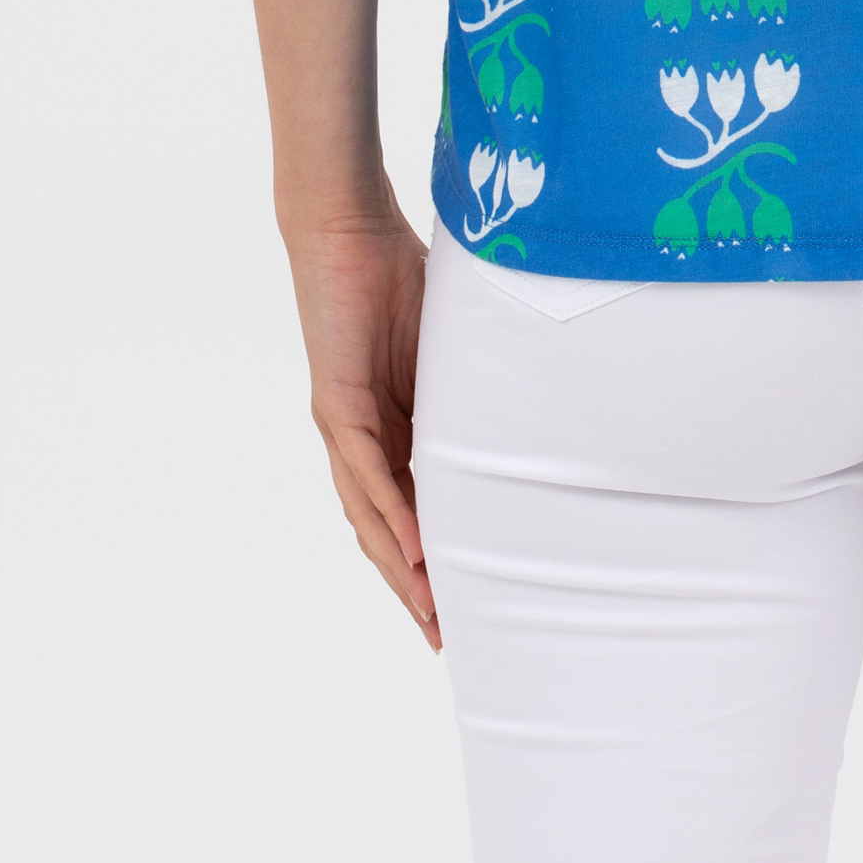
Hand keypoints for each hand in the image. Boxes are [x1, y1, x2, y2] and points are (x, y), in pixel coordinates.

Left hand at [285, 206, 439, 649]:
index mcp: (387, 424)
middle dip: (413, 585)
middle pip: (384, 527)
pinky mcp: (335, 403)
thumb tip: (528, 396)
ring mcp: (343, 425)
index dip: (430, 556)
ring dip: (399, 567)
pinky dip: (387, 513)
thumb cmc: (397, 270)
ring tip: (430, 612)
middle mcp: (357, 437)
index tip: (461, 601)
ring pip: (369, 514)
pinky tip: (410, 549)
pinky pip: (363, 472)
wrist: (347, 225)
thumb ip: (472, 377)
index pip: (409, 505)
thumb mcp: (450, 343)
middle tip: (447, 636)